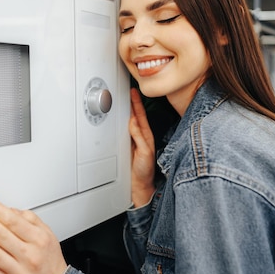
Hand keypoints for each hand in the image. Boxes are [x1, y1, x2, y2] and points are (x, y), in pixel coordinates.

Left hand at [129, 88, 155, 205]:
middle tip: (132, 91)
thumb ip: (131, 134)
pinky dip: (137, 129)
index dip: (135, 104)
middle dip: (136, 103)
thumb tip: (128, 120)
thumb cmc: (135, 166)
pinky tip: (132, 121)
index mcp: (141, 135)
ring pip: (141, 124)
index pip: (138, 116)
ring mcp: (146, 143)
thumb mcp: (131, 147)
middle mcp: (145, 137)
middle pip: (140, 117)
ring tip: (133, 99)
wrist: (140, 183)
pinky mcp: (146, 151)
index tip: (132, 92)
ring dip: (137, 111)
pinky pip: (141, 137)